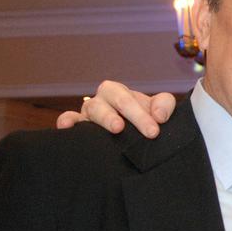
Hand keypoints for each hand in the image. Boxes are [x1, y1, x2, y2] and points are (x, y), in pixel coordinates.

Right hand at [55, 80, 176, 136]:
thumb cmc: (141, 120)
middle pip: (117, 101)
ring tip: (118, 128)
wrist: (127, 137)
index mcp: (120, 93)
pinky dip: (67, 121)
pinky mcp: (77, 126)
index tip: (158, 127)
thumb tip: (160, 116)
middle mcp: (102, 100)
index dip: (145, 112)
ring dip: (107, 118)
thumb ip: (164, 105)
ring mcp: (88, 113)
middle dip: (135, 115)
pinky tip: (67, 127)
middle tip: (150, 132)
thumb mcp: (156, 110)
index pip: (132, 97)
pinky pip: (68, 120)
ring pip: (95, 108)